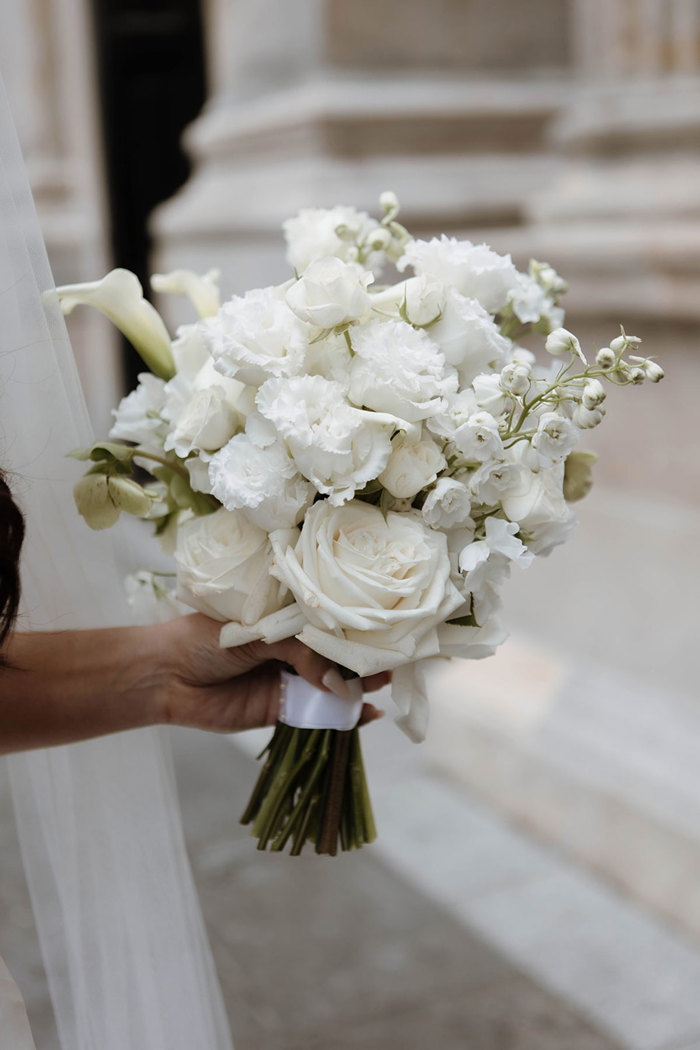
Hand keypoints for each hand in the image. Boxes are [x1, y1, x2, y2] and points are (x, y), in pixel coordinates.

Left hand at [155, 614, 389, 733]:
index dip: (353, 626)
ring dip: (358, 687)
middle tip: (394, 659)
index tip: (384, 628)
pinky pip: (317, 714)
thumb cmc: (203, 638)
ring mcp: (286, 680)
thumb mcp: (257, 632)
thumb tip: (337, 681)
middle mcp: (289, 649)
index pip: (326, 620)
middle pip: (334, 655)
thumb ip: (300, 651)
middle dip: (363, 658)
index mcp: (282, 619)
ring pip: (331, 685)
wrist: (164, 676)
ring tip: (386, 684)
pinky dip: (341, 716)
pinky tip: (365, 714)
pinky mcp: (280, 710)